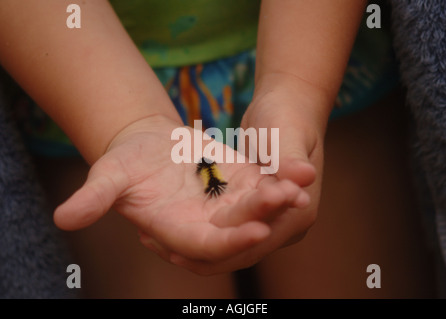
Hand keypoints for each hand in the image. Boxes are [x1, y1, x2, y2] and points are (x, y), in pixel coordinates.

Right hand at [54, 115, 309, 267]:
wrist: (149, 145)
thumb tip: (63, 218)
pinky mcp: (237, 182)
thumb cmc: (125, 161)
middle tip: (288, 202)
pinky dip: (279, 177)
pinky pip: (261, 183)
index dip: (229, 241)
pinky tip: (300, 168)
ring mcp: (224, 204)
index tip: (256, 232)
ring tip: (300, 184)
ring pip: (256, 207)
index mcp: (174, 229)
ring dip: (279, 198)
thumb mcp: (110, 175)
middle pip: (237, 227)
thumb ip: (94, 198)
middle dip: (263, 217)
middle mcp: (204, 222)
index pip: (205, 245)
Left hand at [162, 74, 327, 273]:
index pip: (253, 245)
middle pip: (235, 251)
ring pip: (226, 239)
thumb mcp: (287, 135)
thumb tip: (304, 176)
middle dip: (195, 251)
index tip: (177, 252)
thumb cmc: (289, 117)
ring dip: (193, 240)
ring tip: (148, 233)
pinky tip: (164, 220)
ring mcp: (269, 218)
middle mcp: (284, 226)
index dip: (217, 249)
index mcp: (298, 217)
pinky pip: (223, 223)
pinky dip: (199, 222)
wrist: (290, 105)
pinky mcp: (251, 204)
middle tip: (149, 239)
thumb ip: (291, 158)